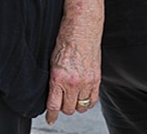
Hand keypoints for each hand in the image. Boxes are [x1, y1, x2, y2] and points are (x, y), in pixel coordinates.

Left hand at [44, 0, 102, 123]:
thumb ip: (53, 80)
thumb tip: (52, 94)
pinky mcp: (96, 79)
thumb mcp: (51, 61)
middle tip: (61, 100)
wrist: (82, 27)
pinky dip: (87, 102)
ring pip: (81, 107)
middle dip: (63, 107)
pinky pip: (93, 101)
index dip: (51, 115)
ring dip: (75, 105)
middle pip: (68, 109)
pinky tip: (83, 97)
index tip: (50, 119)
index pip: (54, 105)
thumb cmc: (65, 39)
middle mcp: (73, 82)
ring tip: (72, 97)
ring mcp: (86, 82)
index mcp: (58, 77)